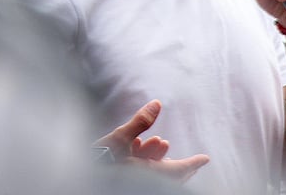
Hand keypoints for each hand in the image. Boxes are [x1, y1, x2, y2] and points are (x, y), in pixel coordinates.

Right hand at [93, 100, 208, 181]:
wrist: (80, 176)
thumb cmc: (98, 161)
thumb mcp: (118, 138)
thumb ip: (139, 122)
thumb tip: (157, 103)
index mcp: (147, 172)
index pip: (178, 170)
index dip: (193, 163)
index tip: (205, 158)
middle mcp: (143, 180)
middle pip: (169, 177)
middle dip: (179, 165)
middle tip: (186, 157)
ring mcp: (134, 181)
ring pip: (155, 176)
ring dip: (159, 160)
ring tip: (159, 142)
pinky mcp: (124, 180)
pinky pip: (142, 175)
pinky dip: (146, 163)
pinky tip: (138, 150)